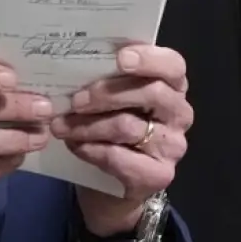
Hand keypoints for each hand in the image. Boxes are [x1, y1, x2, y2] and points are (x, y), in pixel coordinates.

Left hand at [55, 44, 192, 236]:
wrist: (113, 184)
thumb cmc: (112, 128)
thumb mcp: (112, 98)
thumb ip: (107, 78)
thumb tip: (76, 63)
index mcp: (172, 85)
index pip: (173, 64)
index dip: (149, 58)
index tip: (120, 58)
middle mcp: (179, 113)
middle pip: (151, 93)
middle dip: (106, 94)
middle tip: (74, 100)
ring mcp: (172, 146)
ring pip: (127, 126)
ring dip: (87, 125)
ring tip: (61, 125)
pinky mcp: (159, 175)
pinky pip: (118, 157)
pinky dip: (90, 150)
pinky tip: (75, 146)